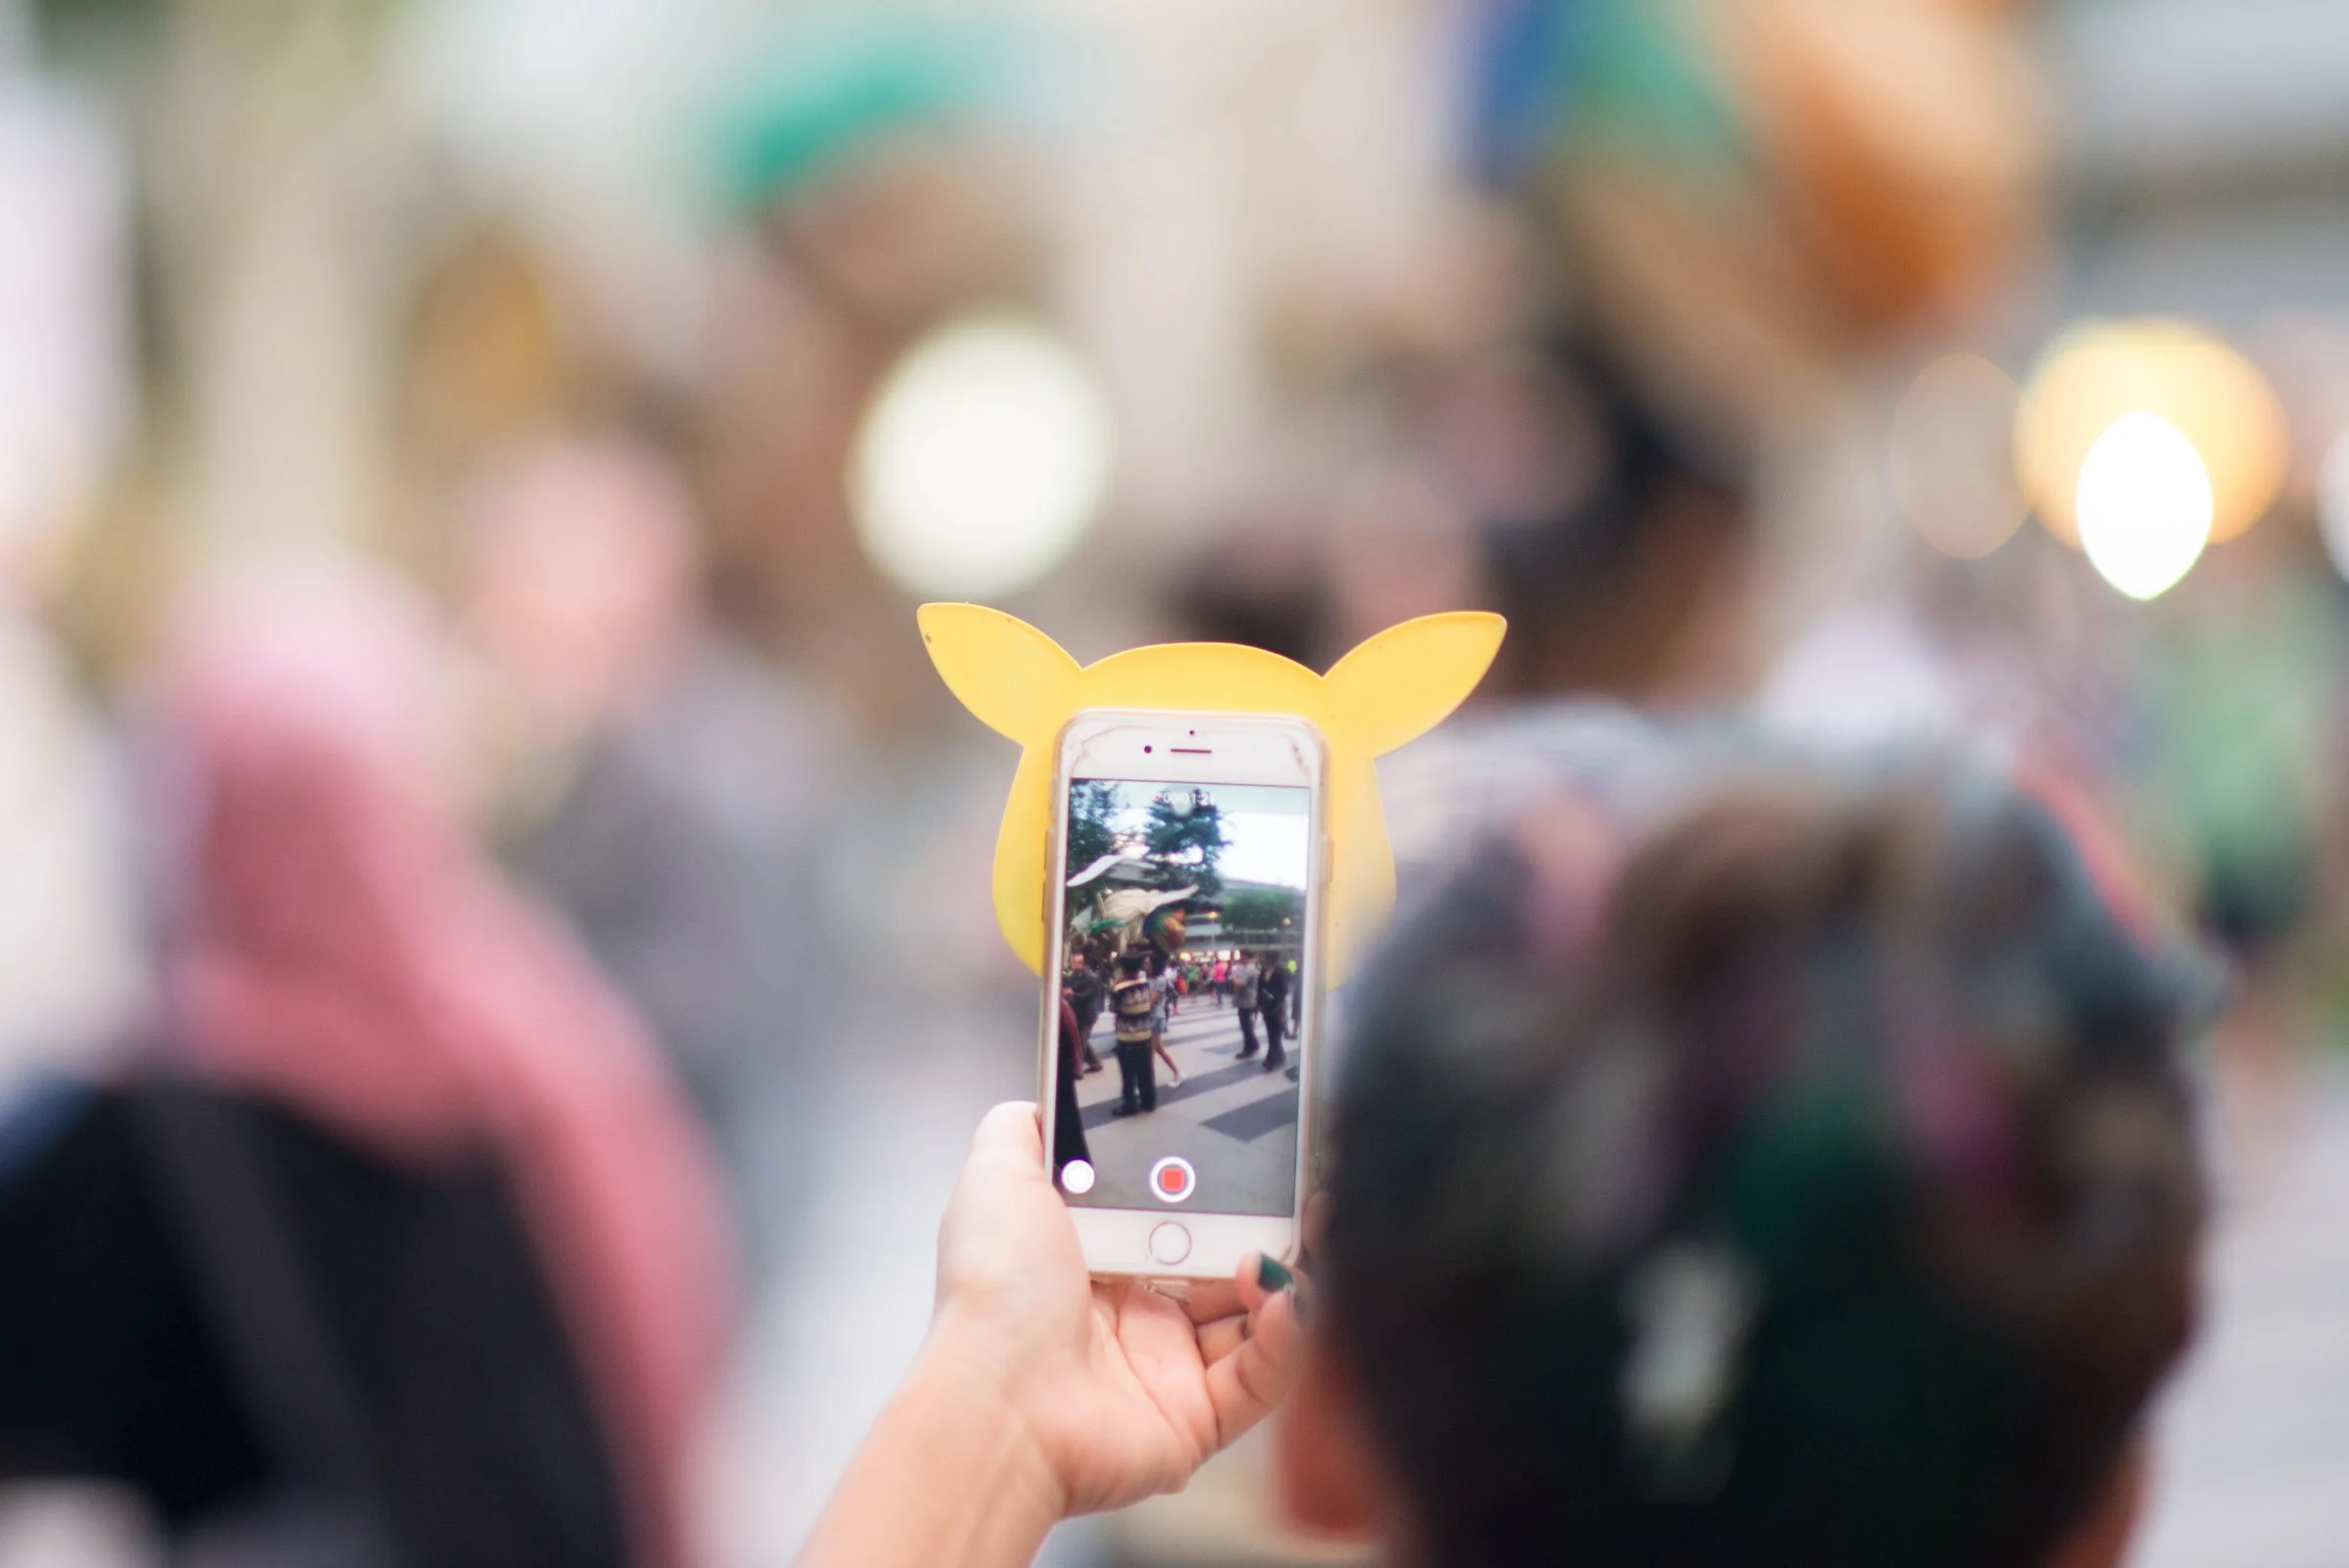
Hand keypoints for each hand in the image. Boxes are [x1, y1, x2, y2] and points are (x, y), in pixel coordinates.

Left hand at [927, 1101, 1305, 1515]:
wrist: (998, 1401)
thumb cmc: (992, 1297)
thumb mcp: (997, 1182)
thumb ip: (1023, 1132)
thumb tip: (1044, 1099)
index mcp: (1095, 1260)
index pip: (1178, 1214)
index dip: (1221, 1189)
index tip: (1258, 1161)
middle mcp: (1133, 1315)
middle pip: (1226, 1262)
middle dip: (1270, 1230)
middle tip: (1303, 1200)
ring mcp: (1167, 1369)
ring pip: (1256, 1318)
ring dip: (1284, 1279)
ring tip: (1286, 1248)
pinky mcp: (1195, 1419)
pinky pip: (1262, 1377)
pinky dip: (1285, 1339)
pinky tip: (1280, 1302)